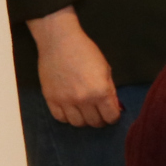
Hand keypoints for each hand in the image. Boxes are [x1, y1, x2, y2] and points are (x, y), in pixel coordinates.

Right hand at [26, 8, 119, 126]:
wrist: (60, 42)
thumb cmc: (87, 52)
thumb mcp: (106, 70)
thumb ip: (110, 91)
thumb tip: (114, 107)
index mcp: (100, 92)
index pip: (110, 117)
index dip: (113, 117)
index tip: (112, 114)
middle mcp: (83, 100)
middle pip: (94, 122)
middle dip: (100, 120)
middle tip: (100, 113)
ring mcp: (65, 101)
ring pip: (77, 123)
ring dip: (84, 120)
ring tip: (86, 112)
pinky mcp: (50, 98)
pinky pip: (60, 118)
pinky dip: (67, 117)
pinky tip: (71, 110)